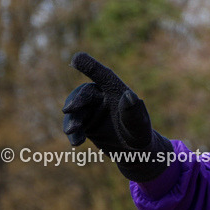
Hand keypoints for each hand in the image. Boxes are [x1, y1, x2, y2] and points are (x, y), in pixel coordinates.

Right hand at [62, 52, 173, 181]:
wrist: (134, 151)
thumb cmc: (139, 132)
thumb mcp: (140, 125)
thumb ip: (134, 112)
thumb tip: (129, 96)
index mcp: (117, 90)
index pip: (104, 76)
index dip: (91, 66)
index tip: (76, 59)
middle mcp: (101, 96)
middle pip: (85, 93)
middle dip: (77, 100)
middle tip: (69, 109)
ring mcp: (90, 110)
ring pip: (76, 111)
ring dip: (72, 120)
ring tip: (73, 131)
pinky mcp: (84, 123)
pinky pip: (74, 126)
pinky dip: (73, 133)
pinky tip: (76, 142)